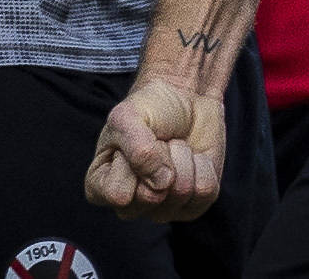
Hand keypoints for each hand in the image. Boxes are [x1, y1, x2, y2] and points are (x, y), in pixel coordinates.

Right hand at [85, 78, 227, 220]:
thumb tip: (162, 183)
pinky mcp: (193, 205)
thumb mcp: (128, 116)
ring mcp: (162, 210)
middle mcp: (131, 205)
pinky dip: (203, 164)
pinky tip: (194, 156)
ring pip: (182, 192)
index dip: (130, 162)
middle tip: (159, 141)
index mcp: (102, 187)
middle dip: (162, 156)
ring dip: (183, 157)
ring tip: (175, 145)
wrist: (186, 98)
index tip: (132, 139)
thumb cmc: (150, 109)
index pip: (118, 194)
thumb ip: (136, 148)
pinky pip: (205, 192)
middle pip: (152, 197)